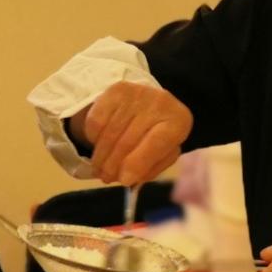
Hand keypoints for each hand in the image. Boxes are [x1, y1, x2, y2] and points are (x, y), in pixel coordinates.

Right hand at [74, 83, 192, 185]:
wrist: (152, 105)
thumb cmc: (158, 137)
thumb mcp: (162, 156)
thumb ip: (147, 170)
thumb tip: (126, 178)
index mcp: (178, 121)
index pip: (156, 144)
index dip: (137, 164)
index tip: (124, 181)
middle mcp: (160, 102)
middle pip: (128, 140)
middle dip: (113, 165)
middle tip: (105, 178)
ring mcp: (136, 94)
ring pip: (109, 133)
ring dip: (100, 156)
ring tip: (99, 168)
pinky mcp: (116, 90)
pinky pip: (97, 121)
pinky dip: (93, 138)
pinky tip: (98, 144)